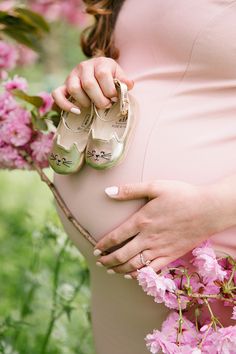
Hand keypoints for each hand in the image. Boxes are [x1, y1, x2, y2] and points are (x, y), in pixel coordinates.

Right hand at [52, 57, 133, 111]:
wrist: (97, 72)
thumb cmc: (110, 77)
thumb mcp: (119, 75)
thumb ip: (124, 81)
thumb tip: (128, 85)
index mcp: (100, 62)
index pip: (103, 75)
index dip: (110, 90)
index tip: (114, 98)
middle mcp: (84, 66)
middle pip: (89, 84)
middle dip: (99, 100)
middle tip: (106, 105)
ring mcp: (72, 75)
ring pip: (74, 89)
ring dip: (85, 101)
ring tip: (92, 106)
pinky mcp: (63, 85)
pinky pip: (57, 94)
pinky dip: (65, 104)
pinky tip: (76, 111)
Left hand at [95, 180, 229, 277]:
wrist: (208, 209)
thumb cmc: (182, 195)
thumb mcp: (155, 186)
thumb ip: (130, 190)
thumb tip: (108, 191)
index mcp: (142, 220)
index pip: (116, 237)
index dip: (103, 245)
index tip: (96, 250)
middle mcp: (148, 238)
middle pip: (122, 255)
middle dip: (108, 261)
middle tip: (100, 262)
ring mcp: (160, 249)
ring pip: (134, 265)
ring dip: (120, 269)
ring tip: (112, 270)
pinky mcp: (171, 256)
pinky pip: (152, 270)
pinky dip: (140, 275)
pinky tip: (133, 275)